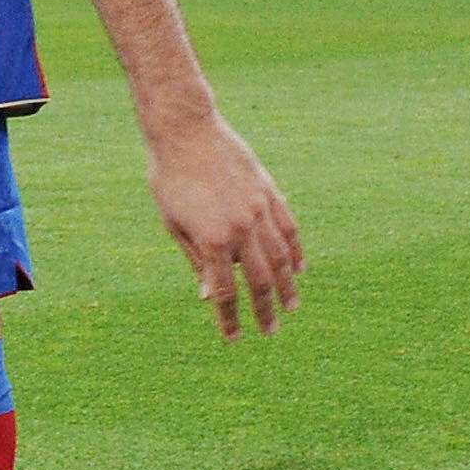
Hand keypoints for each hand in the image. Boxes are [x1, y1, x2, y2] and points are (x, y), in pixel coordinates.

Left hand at [148, 112, 303, 340]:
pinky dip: (297, 252)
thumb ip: (195, 259)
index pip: (225, 291)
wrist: (186, 131)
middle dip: (264, 310)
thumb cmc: (170, 178)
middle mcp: (242, 229)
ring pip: (282, 258)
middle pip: (260, 280)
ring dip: (287, 287)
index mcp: (212, 239)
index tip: (235, 338)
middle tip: (269, 331)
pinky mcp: (270, 193)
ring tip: (290, 306)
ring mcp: (260, 210)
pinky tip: (299, 269)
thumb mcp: (173, 222)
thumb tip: (210, 295)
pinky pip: (290, 229)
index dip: (230, 318)